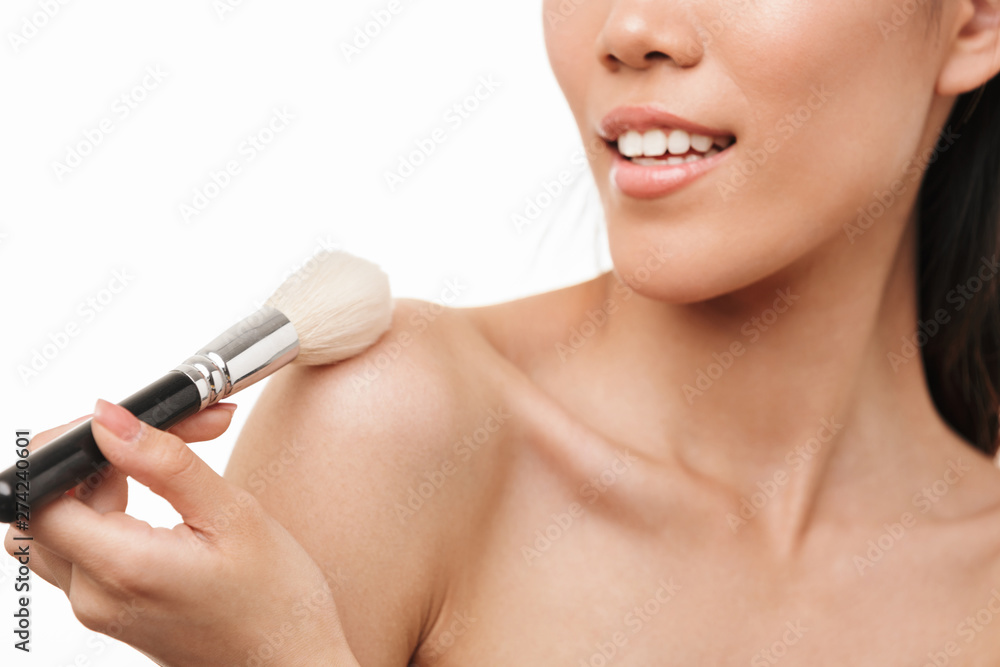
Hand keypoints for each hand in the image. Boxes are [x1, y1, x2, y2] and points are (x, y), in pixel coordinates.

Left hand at [4, 400, 357, 666]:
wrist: (291, 663)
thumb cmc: (277, 601)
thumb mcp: (232, 515)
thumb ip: (164, 462)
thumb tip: (110, 418)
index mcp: (123, 571)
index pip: (43, 497)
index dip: (71, 450)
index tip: (123, 427)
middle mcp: (94, 597)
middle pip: (48, 506)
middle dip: (98, 458)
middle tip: (162, 439)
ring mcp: (97, 608)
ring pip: (58, 526)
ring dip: (98, 484)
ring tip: (162, 469)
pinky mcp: (108, 609)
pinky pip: (81, 548)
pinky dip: (107, 511)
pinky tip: (158, 498)